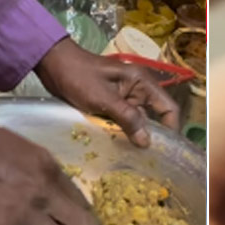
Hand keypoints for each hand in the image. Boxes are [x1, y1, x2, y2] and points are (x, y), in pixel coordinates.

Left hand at [36, 37, 180, 146]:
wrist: (53, 65)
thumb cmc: (79, 76)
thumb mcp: (103, 98)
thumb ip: (126, 118)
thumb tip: (147, 142)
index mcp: (142, 82)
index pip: (169, 107)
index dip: (170, 128)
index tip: (162, 151)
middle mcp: (138, 90)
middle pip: (153, 118)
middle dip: (149, 137)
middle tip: (144, 160)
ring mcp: (125, 98)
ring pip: (137, 123)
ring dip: (132, 137)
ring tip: (128, 156)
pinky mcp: (112, 105)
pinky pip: (122, 122)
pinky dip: (120, 133)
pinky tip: (114, 146)